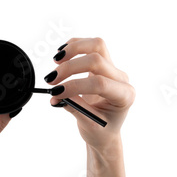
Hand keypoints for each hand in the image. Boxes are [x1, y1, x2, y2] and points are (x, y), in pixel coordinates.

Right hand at [46, 37, 134, 153]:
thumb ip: (75, 108)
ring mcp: (113, 69)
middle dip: (70, 68)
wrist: (107, 129)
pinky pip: (91, 46)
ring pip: (97, 45)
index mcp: (124, 96)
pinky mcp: (103, 64)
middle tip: (51, 80)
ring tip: (56, 62)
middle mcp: (121, 79)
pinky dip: (74, 46)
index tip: (56, 92)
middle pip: (96, 60)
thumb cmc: (102, 130)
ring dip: (73, 50)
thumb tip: (57, 95)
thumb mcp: (89, 125)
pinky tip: (62, 55)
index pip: (99, 83)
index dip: (75, 85)